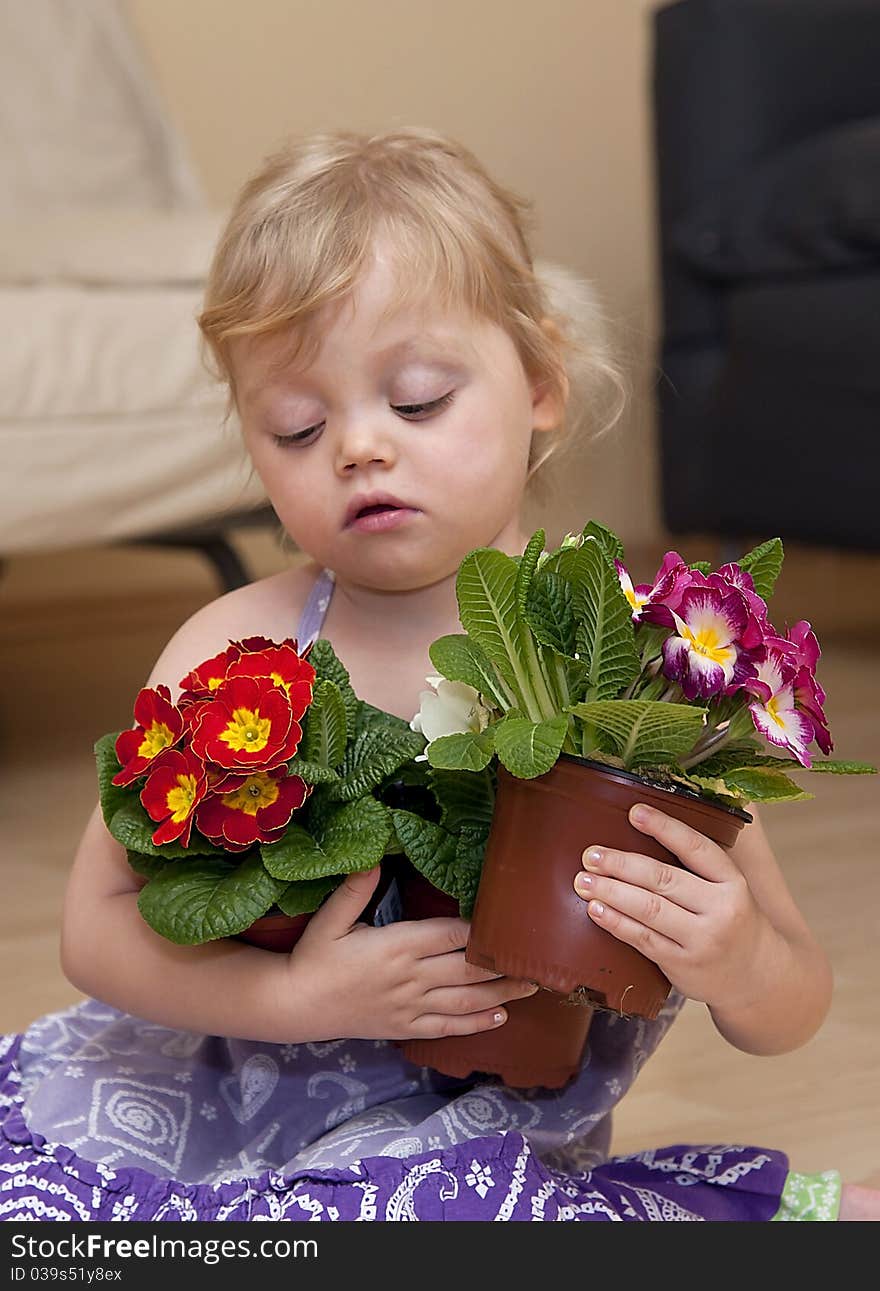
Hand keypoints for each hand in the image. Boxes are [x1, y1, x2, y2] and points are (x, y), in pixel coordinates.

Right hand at [287, 867, 538, 1041]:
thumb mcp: (330, 918)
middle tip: (539, 959)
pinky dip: (476, 1023)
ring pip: (466, 1001)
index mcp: (396, 945)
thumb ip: (355, 889)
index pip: (450, 934)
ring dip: (502, 994)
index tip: (510, 922)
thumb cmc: (313, 956)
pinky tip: (500, 1017)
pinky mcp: (405, 1027)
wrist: (295, 1005)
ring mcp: (410, 1006)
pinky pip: (448, 1028)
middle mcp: (410, 977)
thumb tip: (374, 856)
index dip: (482, 930)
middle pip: (468, 970)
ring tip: (532, 987)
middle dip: (505, 965)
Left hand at [572, 803, 777, 1011]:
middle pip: (664, 879)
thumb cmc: (733, 922)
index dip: (664, 828)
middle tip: (591, 854)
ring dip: (612, 892)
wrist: (757, 979)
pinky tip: (596, 909)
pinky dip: (616, 923)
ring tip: (584, 880)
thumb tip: (649, 821)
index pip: (696, 848)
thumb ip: (700, 862)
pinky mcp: (683, 965)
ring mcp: (702, 940)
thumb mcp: (731, 888)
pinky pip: (643, 939)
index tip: (633, 812)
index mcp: (733, 882)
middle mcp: (721, 909)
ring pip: (649, 909)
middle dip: (622, 864)